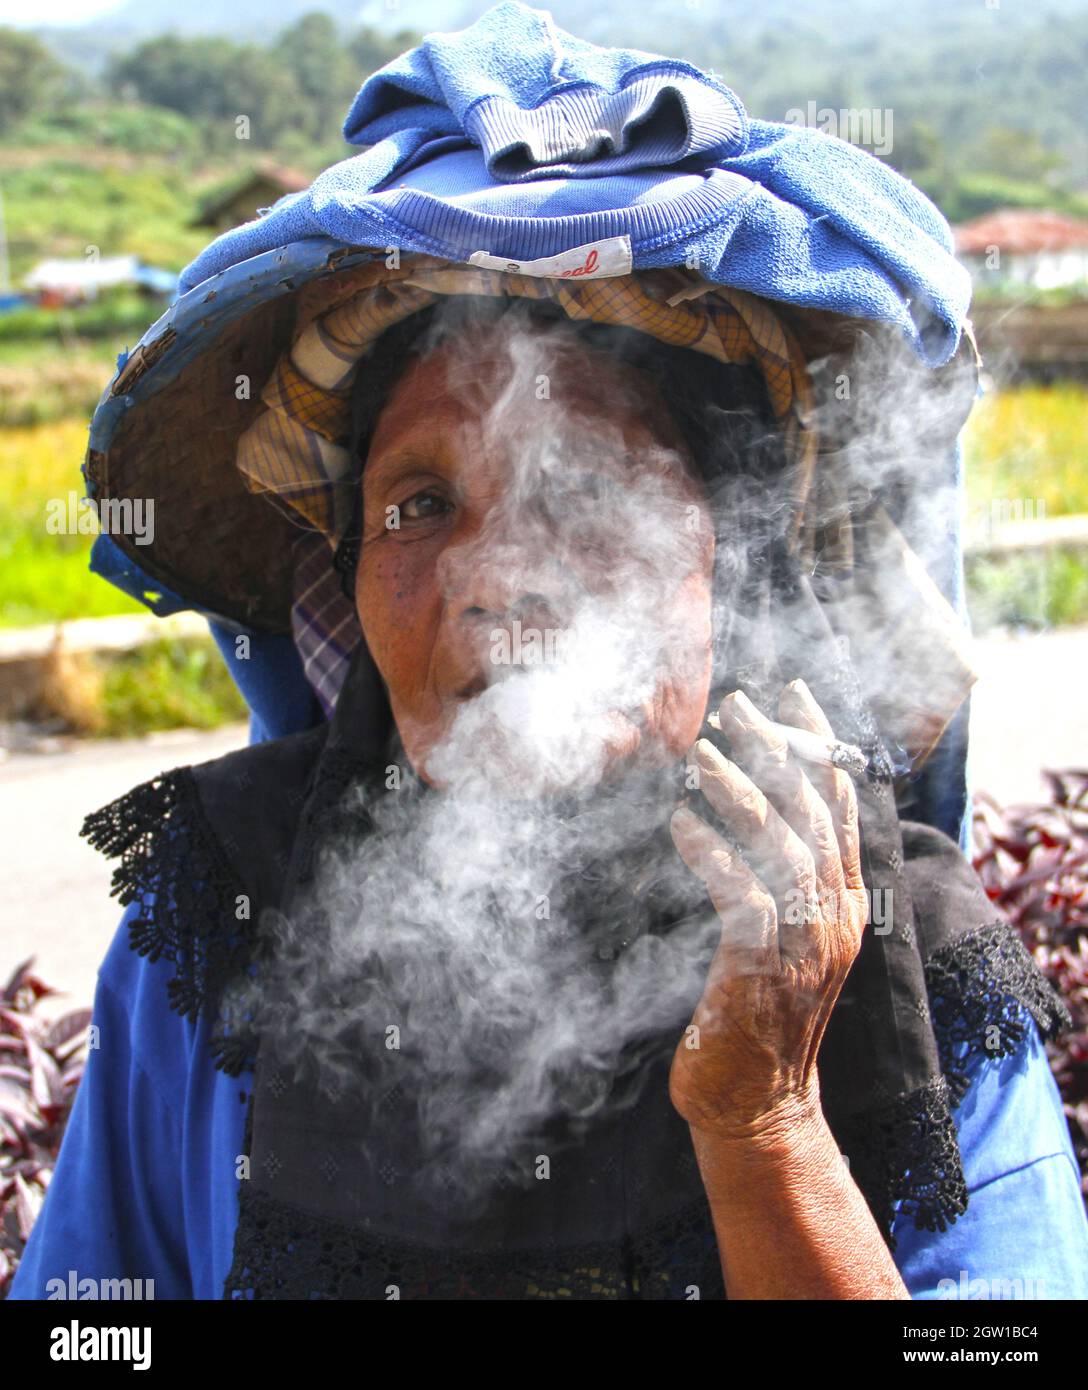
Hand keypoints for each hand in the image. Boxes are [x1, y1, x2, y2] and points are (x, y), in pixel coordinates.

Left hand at [668, 678, 867, 1143]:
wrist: (756, 1107)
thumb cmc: (756, 1015)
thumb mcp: (784, 940)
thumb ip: (780, 881)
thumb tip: (745, 813)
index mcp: (846, 903)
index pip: (842, 806)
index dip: (820, 745)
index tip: (793, 695)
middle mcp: (836, 917)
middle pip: (813, 813)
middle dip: (777, 751)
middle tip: (737, 706)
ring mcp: (806, 945)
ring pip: (783, 846)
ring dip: (740, 791)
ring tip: (702, 750)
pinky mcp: (763, 971)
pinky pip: (744, 896)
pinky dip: (714, 853)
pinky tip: (682, 823)